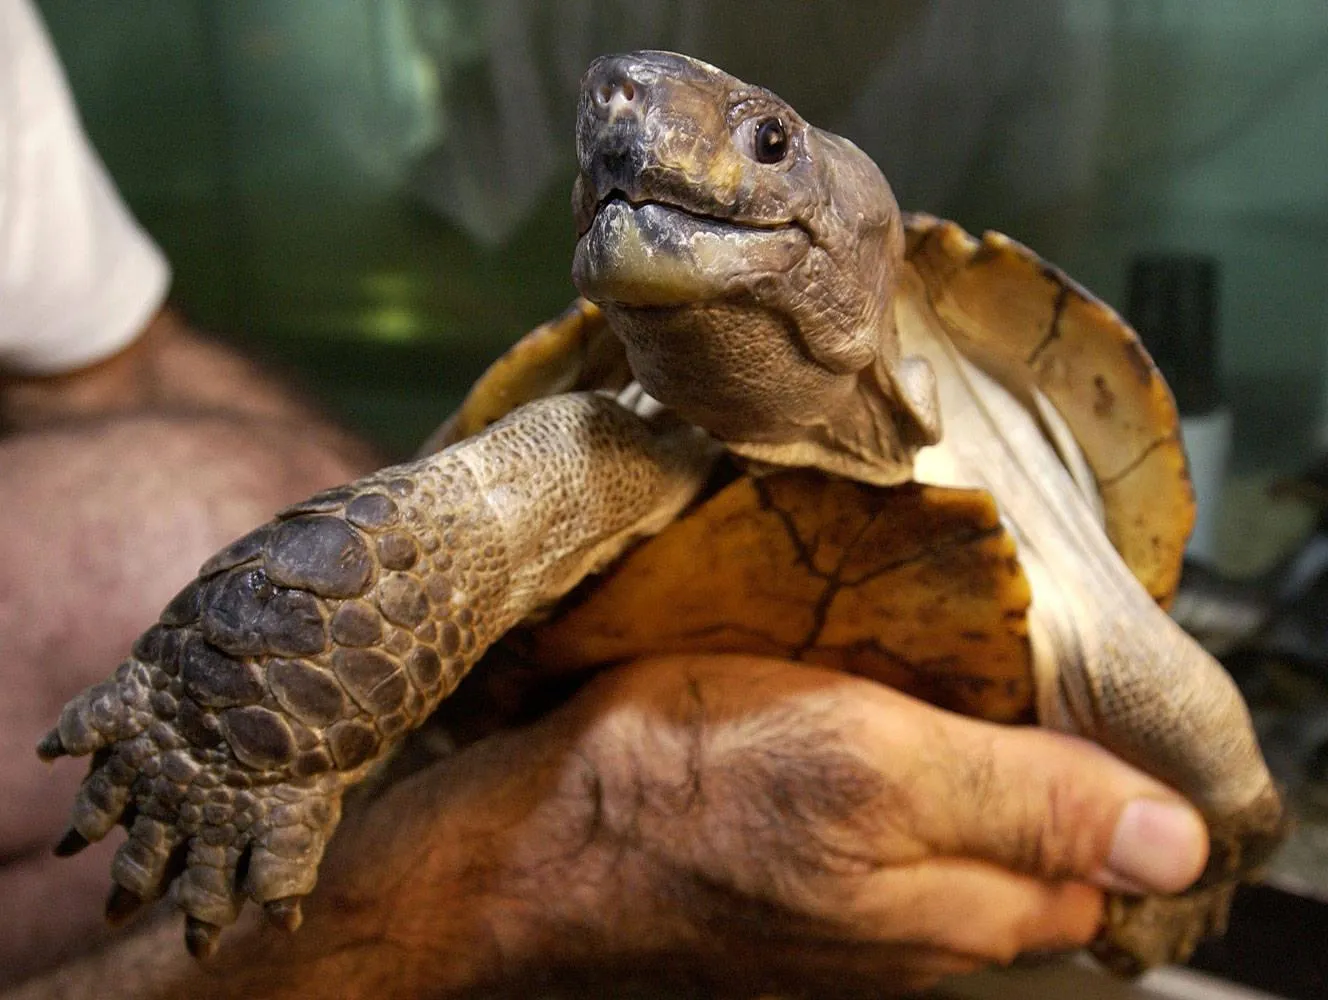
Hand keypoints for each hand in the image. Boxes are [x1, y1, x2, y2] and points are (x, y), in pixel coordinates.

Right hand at [20, 653, 1207, 999]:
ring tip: (902, 692)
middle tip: (981, 672)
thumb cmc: (670, 787)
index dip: (1101, 761)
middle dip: (1034, 766)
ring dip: (953, 770)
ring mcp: (847, 931)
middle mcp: (914, 936)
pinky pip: (877, 852)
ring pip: (952, 848)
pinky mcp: (787, 908)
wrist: (516, 852)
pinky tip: (828, 735)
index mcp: (948, 899)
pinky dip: (881, 787)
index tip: (1061, 680)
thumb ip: (1022, 798)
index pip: (1099, 849)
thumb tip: (1174, 839)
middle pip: (1032, 856)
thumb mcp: (862, 764)